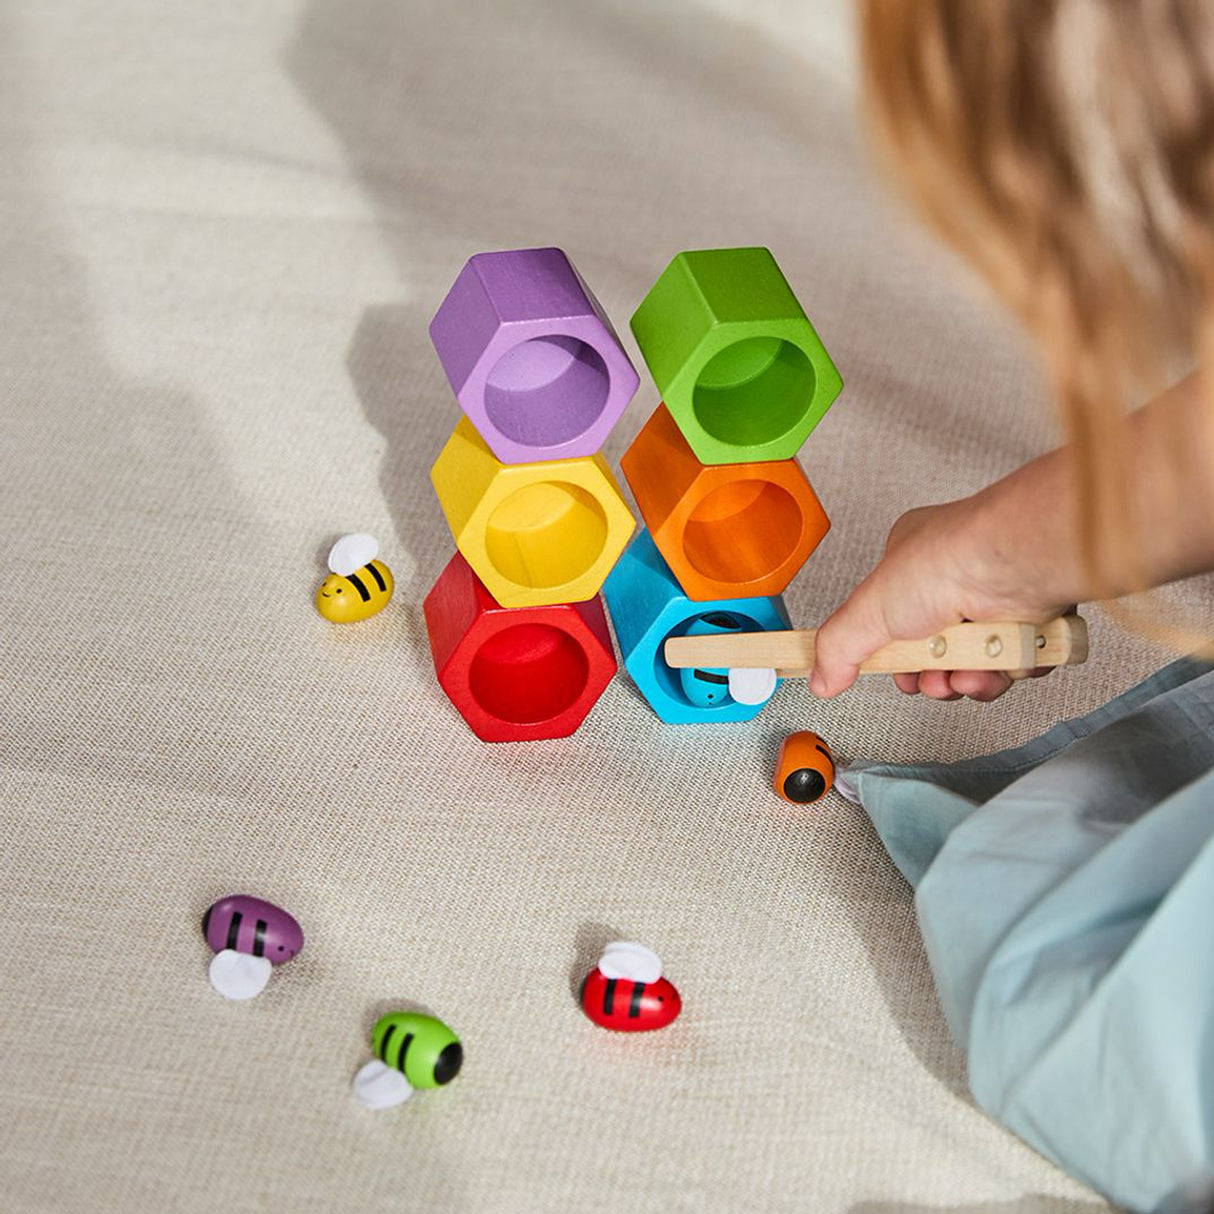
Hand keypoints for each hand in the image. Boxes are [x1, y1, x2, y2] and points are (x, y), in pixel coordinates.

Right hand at [809, 496, 1072, 701]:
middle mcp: (952, 581)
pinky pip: (1012, 665)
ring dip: (968, 678)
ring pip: (974, 663)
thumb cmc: (951, 558)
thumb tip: (821, 677)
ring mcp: (993, 601)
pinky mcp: (1029, 621)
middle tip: (931, 676)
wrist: (1018, 561)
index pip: (890, 623)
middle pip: (933, 653)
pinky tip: (999, 660)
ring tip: (968, 670)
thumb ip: (839, 646)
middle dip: (931, 676)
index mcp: (909, 566)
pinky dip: (1006, 670)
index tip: (887, 671)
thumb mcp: (870, 608)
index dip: (889, 657)